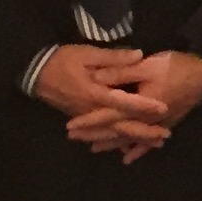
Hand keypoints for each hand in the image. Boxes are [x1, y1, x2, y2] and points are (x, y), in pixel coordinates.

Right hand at [33, 43, 168, 158]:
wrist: (36, 73)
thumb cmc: (63, 60)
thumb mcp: (87, 53)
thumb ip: (114, 58)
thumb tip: (139, 55)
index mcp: (95, 93)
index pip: (125, 102)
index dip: (144, 106)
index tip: (164, 108)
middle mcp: (92, 110)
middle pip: (121, 125)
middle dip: (144, 132)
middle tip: (165, 136)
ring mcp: (87, 117)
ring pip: (113, 133)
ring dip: (134, 138)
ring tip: (155, 143)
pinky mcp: (83, 120)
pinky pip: (103, 134)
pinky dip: (117, 141)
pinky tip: (129, 147)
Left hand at [84, 50, 201, 161]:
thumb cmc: (174, 67)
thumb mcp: (145, 65)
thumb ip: (120, 71)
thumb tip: (96, 78)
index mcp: (138, 107)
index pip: (107, 115)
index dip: (88, 121)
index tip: (70, 126)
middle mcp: (145, 121)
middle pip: (115, 131)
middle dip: (94, 134)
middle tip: (74, 138)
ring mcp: (156, 126)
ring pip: (129, 138)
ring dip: (111, 144)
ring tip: (94, 148)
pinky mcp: (165, 125)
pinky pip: (148, 142)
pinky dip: (138, 150)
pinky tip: (128, 158)